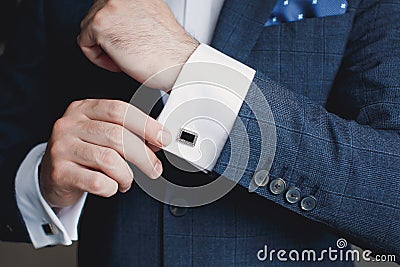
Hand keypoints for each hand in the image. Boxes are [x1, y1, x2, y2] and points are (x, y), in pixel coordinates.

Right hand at [40, 99, 171, 207]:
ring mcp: (62, 148)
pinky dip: (112, 187)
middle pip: (117, 136)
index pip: (119, 110)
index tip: (163, 138)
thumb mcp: (102, 135)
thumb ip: (126, 132)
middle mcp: (70, 124)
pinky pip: (97, 182)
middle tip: (155, 169)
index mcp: (83, 109)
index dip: (145, 124)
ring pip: (109, 160)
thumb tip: (158, 140)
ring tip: (127, 180)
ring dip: (127, 175)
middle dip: (143, 155)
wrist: (53, 176)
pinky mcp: (60, 172)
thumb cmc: (84, 154)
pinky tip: (112, 186)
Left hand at [77, 0, 198, 90]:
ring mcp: (110, 5)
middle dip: (108, 36)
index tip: (122, 39)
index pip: (109, 6)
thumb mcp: (152, 17)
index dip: (116, 27)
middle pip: (97, 14)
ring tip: (125, 56)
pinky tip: (119, 62)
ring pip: (89, 28)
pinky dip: (98, 58)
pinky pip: (85, 43)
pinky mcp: (101, 23)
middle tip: (127, 49)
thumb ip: (133, 12)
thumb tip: (121, 19)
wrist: (178, 65)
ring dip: (104, 47)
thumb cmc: (170, 50)